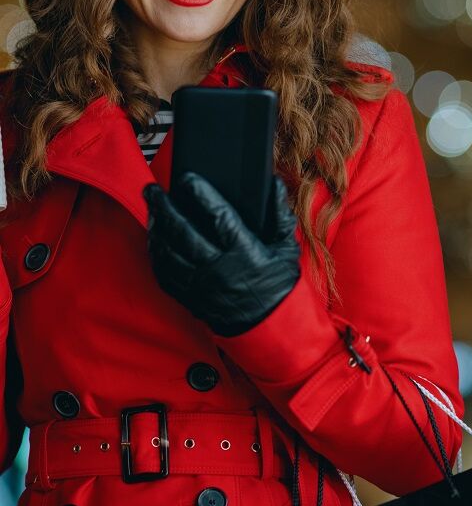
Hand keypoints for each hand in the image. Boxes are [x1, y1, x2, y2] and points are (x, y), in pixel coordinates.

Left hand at [142, 172, 300, 336]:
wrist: (270, 326)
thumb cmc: (279, 284)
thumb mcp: (286, 248)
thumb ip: (279, 215)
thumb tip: (275, 185)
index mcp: (245, 253)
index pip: (219, 217)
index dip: (201, 195)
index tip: (188, 179)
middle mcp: (220, 269)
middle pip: (183, 233)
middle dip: (164, 207)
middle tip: (152, 190)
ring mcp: (202, 285)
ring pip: (169, 253)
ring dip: (156, 229)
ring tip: (151, 210)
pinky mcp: (191, 298)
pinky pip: (165, 275)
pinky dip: (156, 255)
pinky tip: (155, 240)